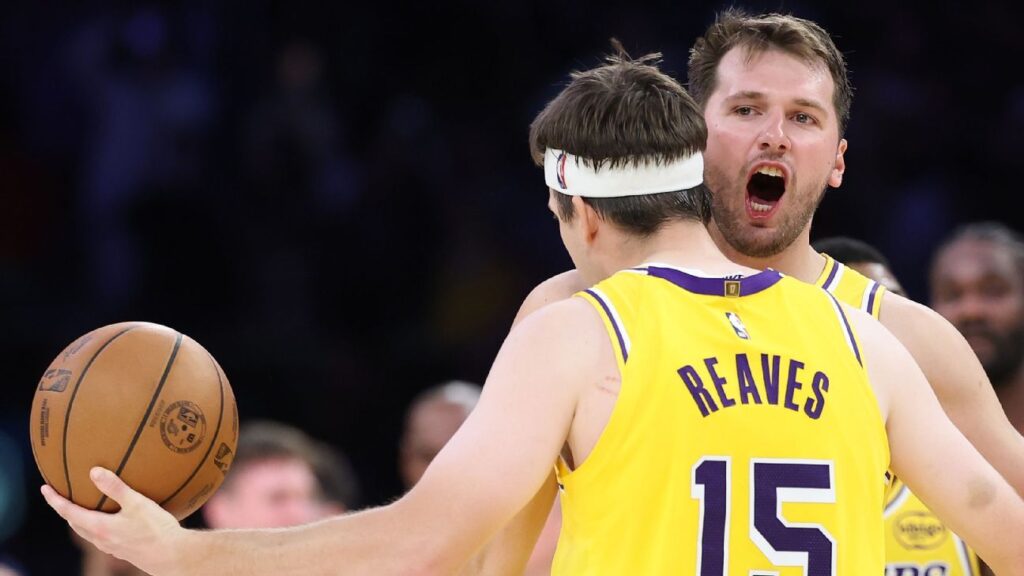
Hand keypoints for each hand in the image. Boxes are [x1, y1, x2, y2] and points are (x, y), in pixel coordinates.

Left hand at [41, 467, 186, 575]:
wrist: (172, 556)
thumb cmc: (156, 529)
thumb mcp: (137, 504)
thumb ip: (115, 488)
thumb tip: (94, 471)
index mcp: (100, 527)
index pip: (68, 512)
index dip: (54, 500)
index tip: (44, 488)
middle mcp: (101, 539)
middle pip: (75, 524)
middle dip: (65, 510)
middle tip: (60, 496)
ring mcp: (111, 547)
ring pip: (87, 532)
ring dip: (79, 519)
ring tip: (81, 506)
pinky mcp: (122, 551)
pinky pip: (101, 536)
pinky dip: (96, 525)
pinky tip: (109, 520)